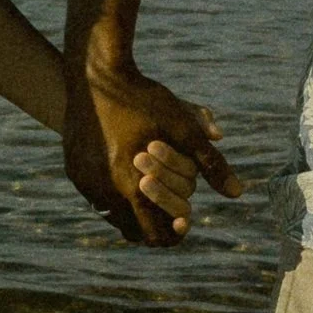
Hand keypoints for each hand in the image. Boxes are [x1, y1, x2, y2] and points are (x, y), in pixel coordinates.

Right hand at [64, 60, 240, 246]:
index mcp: (133, 188)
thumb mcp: (183, 129)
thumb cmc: (143, 99)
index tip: (184, 222)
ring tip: (150, 192)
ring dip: (133, 211)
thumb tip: (238, 192)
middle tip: (170, 209)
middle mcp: (105, 193)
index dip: (174, 235)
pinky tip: (126, 175)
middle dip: (155, 223)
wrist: (94, 76)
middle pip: (135, 233)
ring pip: (113, 216)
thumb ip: (210, 164)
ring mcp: (85, 184)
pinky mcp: (74, 172)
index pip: (156, 236)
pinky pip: (95, 197)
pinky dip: (113, 195)